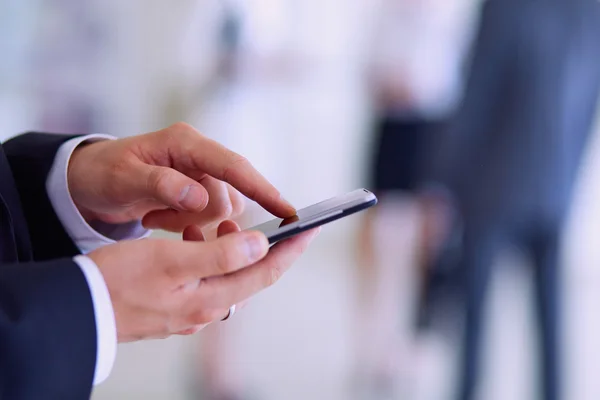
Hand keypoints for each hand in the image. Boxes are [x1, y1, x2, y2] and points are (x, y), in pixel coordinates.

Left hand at [67, 122, 294, 231]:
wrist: (89, 181)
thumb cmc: (103, 173)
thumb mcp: (123, 178)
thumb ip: (161, 184)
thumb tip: (200, 197)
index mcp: (186, 144)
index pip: (234, 167)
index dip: (263, 189)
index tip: (288, 212)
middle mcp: (200, 156)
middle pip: (228, 197)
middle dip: (198, 217)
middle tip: (156, 218)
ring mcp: (201, 175)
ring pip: (220, 212)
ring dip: (189, 224)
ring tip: (153, 216)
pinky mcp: (199, 191)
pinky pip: (208, 218)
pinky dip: (184, 226)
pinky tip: (157, 218)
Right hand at [87, 222, 319, 341]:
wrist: (75, 308)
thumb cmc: (117, 281)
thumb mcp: (171, 261)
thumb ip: (220, 255)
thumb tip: (260, 247)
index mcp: (211, 299)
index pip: (265, 272)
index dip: (291, 249)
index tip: (310, 228)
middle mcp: (205, 310)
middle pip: (250, 276)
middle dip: (261, 247)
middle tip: (263, 223)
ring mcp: (188, 311)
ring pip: (226, 276)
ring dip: (230, 249)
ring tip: (218, 224)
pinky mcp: (172, 306)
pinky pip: (203, 279)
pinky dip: (206, 256)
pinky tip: (189, 239)